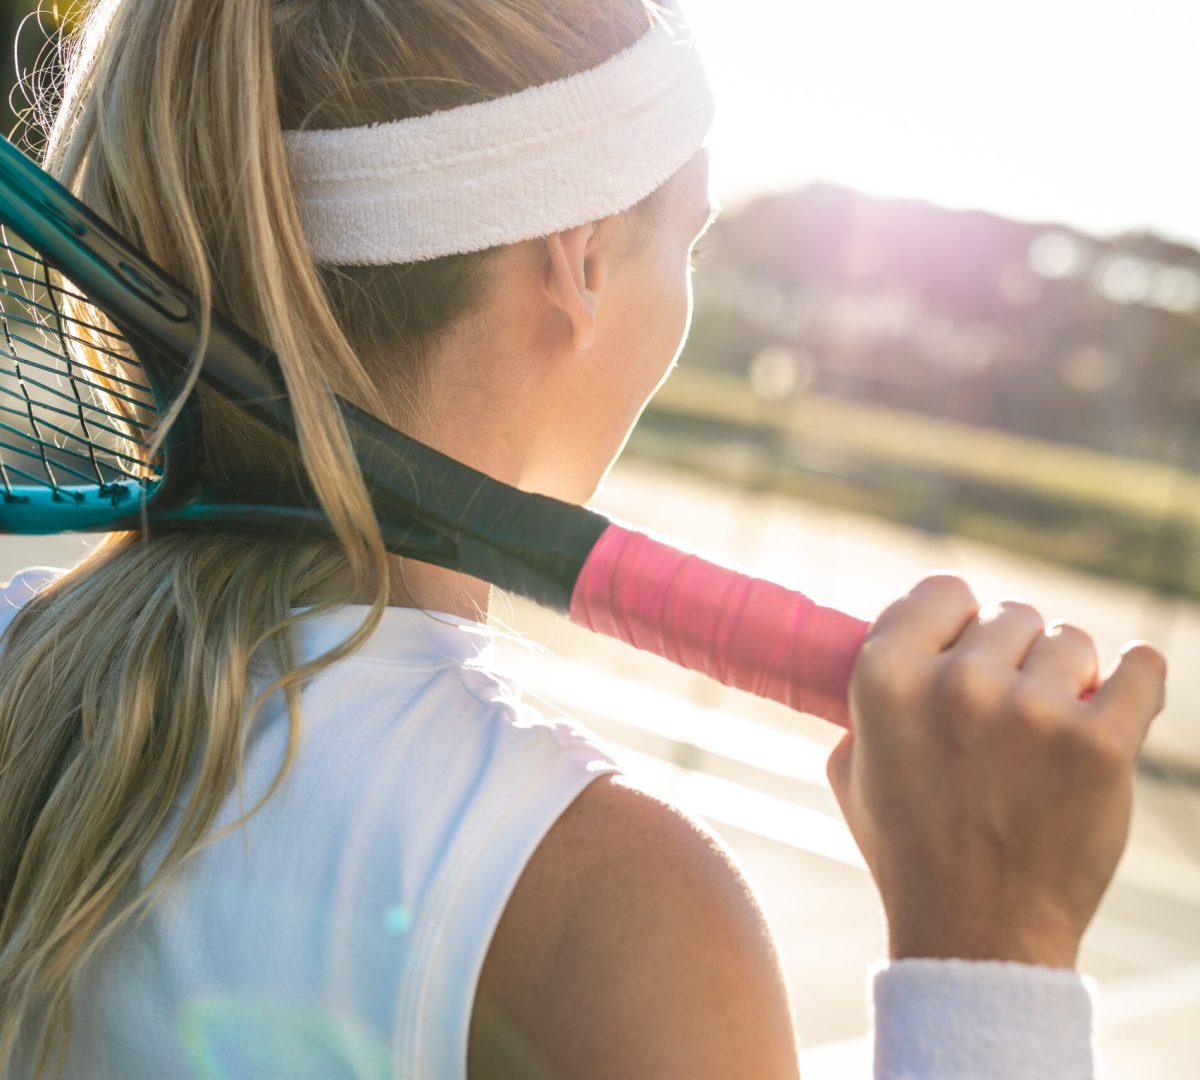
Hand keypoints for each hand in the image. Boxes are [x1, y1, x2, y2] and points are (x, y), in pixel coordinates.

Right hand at [826, 574, 1166, 968]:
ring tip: (1053, 726)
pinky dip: (1138, 674)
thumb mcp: (852, 768)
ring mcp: (1031, 713)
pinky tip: (1127, 684)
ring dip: (1067, 676)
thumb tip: (904, 655)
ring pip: (1070, 641)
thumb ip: (867, 703)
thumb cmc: (910, 849)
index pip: (941, 591)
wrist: (976, 931)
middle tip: (1012, 704)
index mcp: (886, 678)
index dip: (956, 617)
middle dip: (1014, 654)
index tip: (967, 643)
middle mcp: (955, 684)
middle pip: (1010, 615)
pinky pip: (1140, 668)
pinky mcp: (1098, 745)